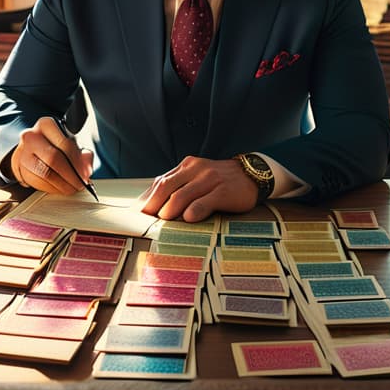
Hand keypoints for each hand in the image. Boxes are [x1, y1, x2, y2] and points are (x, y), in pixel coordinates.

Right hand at [7, 117, 93, 194]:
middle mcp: (31, 136)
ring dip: (62, 185)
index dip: (77, 162)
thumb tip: (86, 169)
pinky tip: (60, 188)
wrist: (32, 146)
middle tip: (80, 184)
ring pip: (45, 174)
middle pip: (53, 159)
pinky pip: (37, 183)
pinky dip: (52, 189)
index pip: (64, 144)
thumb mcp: (72, 141)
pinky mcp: (19, 168)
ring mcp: (22, 153)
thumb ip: (83, 154)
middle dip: (70, 175)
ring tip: (72, 188)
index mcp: (46, 125)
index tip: (85, 174)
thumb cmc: (56, 143)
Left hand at [139, 156, 258, 221]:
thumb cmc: (220, 181)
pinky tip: (187, 219)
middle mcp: (195, 169)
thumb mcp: (198, 178)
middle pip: (166, 187)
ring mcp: (209, 179)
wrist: (253, 175)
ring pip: (181, 195)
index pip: (160, 182)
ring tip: (162, 223)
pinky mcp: (223, 191)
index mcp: (186, 166)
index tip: (136, 214)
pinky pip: (204, 202)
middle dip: (152, 206)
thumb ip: (180, 187)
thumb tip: (155, 206)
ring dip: (168, 211)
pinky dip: (193, 211)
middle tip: (144, 221)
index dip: (146, 199)